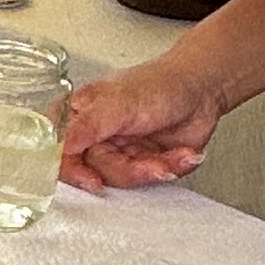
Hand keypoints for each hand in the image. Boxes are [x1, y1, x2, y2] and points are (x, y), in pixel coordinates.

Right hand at [58, 53, 227, 193]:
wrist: (203, 90)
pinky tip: (181, 153)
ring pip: (125, 180)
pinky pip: (150, 181)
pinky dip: (170, 168)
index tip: (92, 181)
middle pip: (97, 172)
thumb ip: (88, 125)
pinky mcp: (145, 163)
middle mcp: (97, 136)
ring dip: (153, 169)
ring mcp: (121, 152)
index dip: (73, 171)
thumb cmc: (159, 83)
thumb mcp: (120, 102)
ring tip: (169, 155)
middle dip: (129, 170)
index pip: (62, 151)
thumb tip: (61, 145)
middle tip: (149, 162)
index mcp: (82, 116)